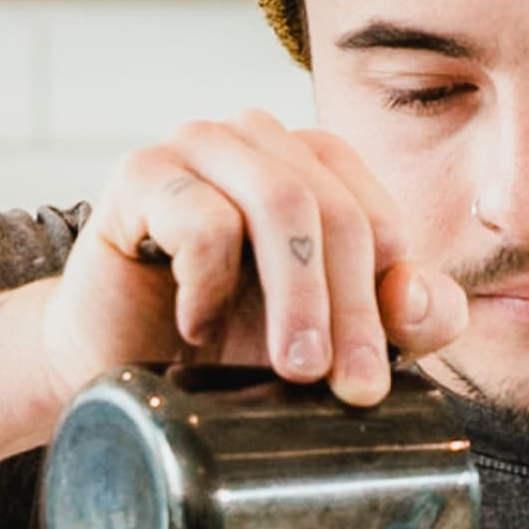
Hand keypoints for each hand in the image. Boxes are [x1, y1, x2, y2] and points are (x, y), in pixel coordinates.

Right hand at [40, 113, 465, 410]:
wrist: (108, 363)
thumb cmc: (217, 345)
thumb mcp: (323, 343)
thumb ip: (398, 322)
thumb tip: (419, 298)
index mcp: (314, 166)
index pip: (374, 216)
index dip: (384, 302)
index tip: (369, 384)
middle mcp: (259, 141)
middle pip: (333, 210)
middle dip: (347, 309)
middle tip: (342, 388)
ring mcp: (198, 145)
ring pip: (280, 202)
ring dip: (297, 296)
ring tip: (289, 369)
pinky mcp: (140, 170)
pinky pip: (203, 216)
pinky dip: (211, 284)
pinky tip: (196, 327)